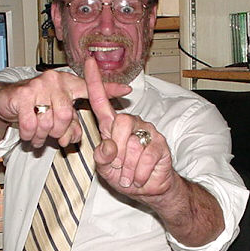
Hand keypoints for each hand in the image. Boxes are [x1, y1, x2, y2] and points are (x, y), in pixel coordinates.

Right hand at [0, 70, 129, 147]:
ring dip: (42, 136)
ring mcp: (38, 85)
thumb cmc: (34, 106)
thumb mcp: (54, 115)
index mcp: (67, 84)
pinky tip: (28, 134)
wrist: (5, 100)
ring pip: (48, 121)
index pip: (90, 87)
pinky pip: (31, 124)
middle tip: (50, 137)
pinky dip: (29, 135)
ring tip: (37, 136)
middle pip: (67, 116)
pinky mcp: (22, 94)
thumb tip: (75, 138)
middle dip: (58, 132)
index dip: (109, 89)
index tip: (128, 91)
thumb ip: (69, 125)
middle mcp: (55, 81)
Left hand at [85, 58, 175, 203]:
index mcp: (112, 127)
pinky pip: (147, 156)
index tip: (88, 62)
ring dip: (128, 167)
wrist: (149, 189)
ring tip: (129, 176)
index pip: (101, 101)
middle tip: (118, 167)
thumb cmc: (124, 175)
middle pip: (120, 123)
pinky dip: (139, 173)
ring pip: (133, 143)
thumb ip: (102, 158)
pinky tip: (140, 177)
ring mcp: (147, 131)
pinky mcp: (160, 143)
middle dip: (117, 151)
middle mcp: (129, 123)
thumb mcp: (106, 169)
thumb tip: (108, 146)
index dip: (95, 82)